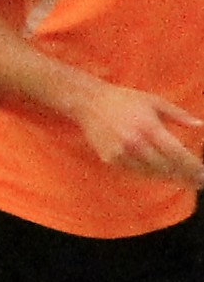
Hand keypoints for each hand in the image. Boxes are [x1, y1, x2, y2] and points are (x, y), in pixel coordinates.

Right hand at [72, 76, 203, 186]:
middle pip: (166, 168)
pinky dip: (149, 174)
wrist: (88, 102)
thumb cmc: (124, 99)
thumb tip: (199, 125)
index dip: (192, 168)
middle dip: (184, 177)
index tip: (202, 176)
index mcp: (150, 127)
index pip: (177, 154)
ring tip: (181, 180)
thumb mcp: (154, 101)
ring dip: (168, 178)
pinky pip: (135, 172)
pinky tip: (159, 174)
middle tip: (196, 182)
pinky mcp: (110, 158)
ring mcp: (121, 153)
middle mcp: (136, 143)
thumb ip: (178, 114)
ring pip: (151, 173)